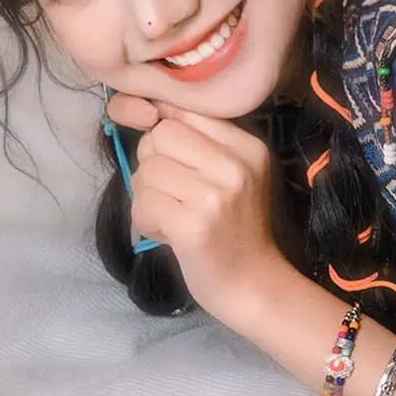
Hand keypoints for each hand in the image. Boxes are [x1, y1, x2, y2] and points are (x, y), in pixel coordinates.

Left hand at [105, 93, 290, 312]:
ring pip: (145, 172)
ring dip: (146, 198)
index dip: (162, 132)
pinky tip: (167, 233)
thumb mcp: (234, 175)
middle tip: (172, 194)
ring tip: (172, 216)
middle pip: (159, 137)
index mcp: (248, 147)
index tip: (170, 160)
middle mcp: (236, 165)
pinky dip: (145, 220)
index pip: (183, 113)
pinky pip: (142, 204)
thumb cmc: (236, 228)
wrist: (253, 285)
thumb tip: (146, 110)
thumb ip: (199, 144)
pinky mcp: (192, 226)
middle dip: (152, 165)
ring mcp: (215, 196)